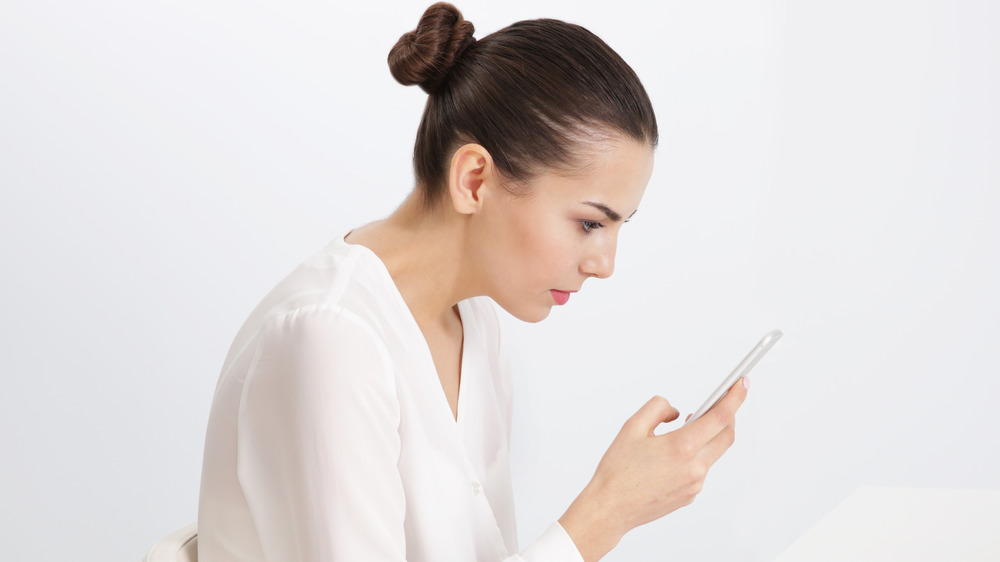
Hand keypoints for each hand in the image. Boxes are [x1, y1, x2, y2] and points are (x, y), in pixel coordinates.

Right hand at [559, 378, 748, 561]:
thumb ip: (658, 408)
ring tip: (687, 425)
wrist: (610, 508)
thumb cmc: (618, 470)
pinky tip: (674, 453)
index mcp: (682, 447)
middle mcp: (694, 468)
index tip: (741, 384)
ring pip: (713, 452)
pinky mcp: (690, 495)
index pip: (720, 417)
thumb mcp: (632, 426)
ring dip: (708, 436)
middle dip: (729, 415)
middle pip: (726, 435)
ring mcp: (695, 484)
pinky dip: (696, 455)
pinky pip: (701, 469)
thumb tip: (676, 412)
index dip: (734, 398)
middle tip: (720, 400)